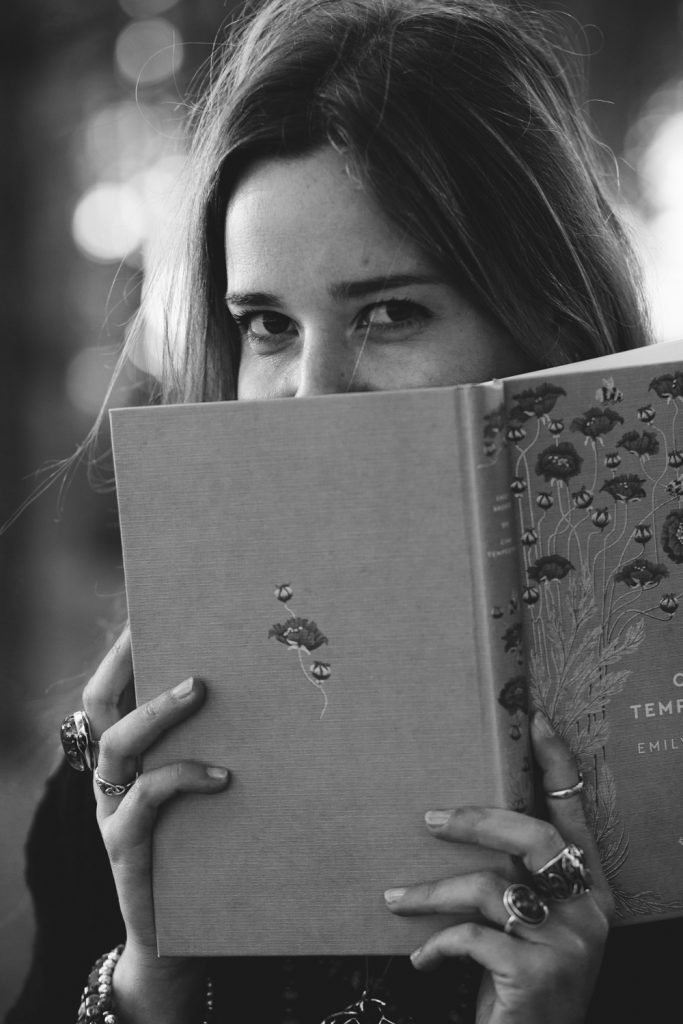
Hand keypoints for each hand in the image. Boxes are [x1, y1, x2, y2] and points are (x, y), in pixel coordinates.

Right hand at [82, 626, 230, 1022]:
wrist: (181, 938)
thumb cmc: (205, 849)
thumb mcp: (208, 789)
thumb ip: (220, 746)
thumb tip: (275, 690)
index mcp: (130, 755)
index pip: (111, 689)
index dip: (122, 650)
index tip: (146, 610)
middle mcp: (112, 776)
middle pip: (101, 705)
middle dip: (127, 663)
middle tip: (175, 629)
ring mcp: (113, 811)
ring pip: (118, 745)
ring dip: (157, 712)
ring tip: (198, 688)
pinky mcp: (127, 846)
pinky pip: (146, 800)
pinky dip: (183, 777)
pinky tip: (223, 776)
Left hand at [384, 712, 612, 1023]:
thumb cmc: (520, 981)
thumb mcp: (527, 926)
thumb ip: (514, 882)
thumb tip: (454, 823)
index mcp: (589, 889)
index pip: (574, 814)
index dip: (557, 765)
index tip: (535, 719)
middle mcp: (589, 910)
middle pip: (531, 836)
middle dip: (475, 820)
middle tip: (428, 819)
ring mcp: (569, 943)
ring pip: (488, 888)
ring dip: (431, 894)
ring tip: (396, 900)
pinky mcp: (538, 974)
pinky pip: (472, 937)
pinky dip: (437, 944)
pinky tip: (422, 959)